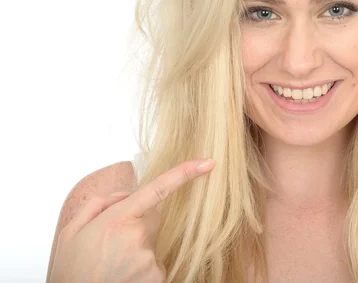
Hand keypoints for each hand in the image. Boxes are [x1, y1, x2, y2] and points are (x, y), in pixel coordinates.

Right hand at [49, 159, 215, 282]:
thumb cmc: (72, 271)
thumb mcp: (72, 231)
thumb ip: (99, 203)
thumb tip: (127, 194)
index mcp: (117, 220)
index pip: (158, 189)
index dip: (186, 173)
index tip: (208, 163)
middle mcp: (138, 237)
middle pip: (151, 219)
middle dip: (135, 226)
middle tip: (110, 246)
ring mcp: (149, 259)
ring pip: (151, 243)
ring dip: (136, 251)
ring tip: (112, 266)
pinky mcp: (157, 276)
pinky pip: (154, 264)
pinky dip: (142, 269)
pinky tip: (122, 276)